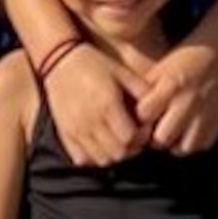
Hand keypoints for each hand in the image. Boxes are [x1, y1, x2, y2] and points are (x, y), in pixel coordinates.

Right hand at [43, 43, 147, 166]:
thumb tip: (159, 110)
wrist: (59, 58)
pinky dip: (94, 157)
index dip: (141, 138)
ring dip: (114, 154)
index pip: (130, 138)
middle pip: (118, 153)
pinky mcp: (64, 133)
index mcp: (107, 104)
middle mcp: (90, 121)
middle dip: (131, 149)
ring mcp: (75, 129)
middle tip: (133, 136)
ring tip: (117, 140)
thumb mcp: (122, 72)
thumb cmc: (95, 63)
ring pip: (102, 159)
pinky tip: (100, 143)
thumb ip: (143, 90)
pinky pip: (82, 159)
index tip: (143, 128)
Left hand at [136, 40, 217, 153]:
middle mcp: (189, 102)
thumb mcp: (159, 69)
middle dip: (153, 136)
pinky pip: (199, 146)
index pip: (144, 114)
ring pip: (181, 148)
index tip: (141, 113)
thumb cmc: (181, 60)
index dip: (139, 116)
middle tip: (153, 127)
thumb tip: (123, 117)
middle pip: (162, 138)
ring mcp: (206, 115)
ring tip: (170, 131)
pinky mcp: (217, 123)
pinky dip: (190, 142)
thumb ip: (142, 93)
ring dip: (172, 143)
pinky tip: (185, 130)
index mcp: (171, 85)